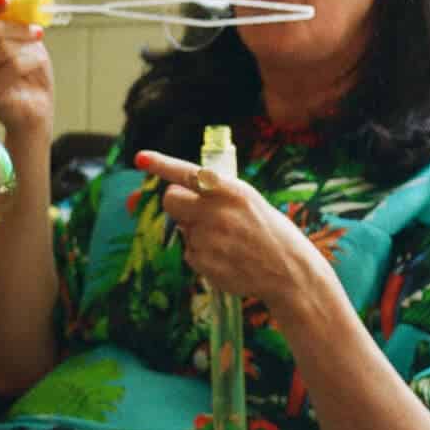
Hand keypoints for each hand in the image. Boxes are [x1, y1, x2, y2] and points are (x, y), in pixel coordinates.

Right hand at [0, 0, 52, 140]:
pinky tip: (33, 69)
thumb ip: (13, 11)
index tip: (5, 1)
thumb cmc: (28, 72)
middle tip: (37, 31)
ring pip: (2, 48)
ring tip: (36, 54)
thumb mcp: (25, 34)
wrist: (37, 106)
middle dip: (19, 28)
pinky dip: (30, 62)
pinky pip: (12, 65)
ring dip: (28, 47)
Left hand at [137, 149, 327, 310]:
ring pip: (182, 228)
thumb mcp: (248, 201)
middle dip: (177, 203)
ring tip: (228, 241)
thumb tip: (174, 196)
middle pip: (171, 200)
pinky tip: (227, 257)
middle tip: (196, 211)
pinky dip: (202, 254)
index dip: (161, 165)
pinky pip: (189, 252)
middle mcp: (216, 212)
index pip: (189, 173)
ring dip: (196, 232)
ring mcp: (208, 239)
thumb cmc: (269, 232)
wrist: (289, 271)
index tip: (140, 158)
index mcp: (231, 191)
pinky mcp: (202, 262)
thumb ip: (214, 195)